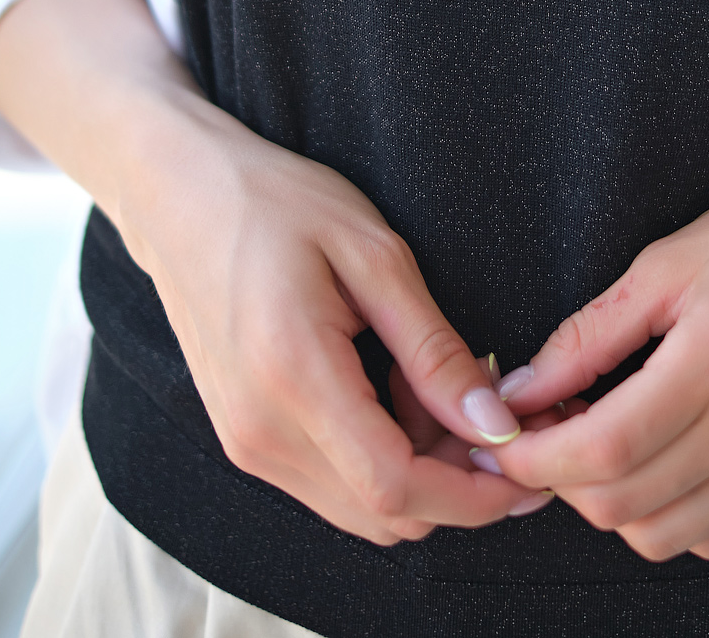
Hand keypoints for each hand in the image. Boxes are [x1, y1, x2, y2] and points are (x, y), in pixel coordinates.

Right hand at [116, 93, 547, 542]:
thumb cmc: (277, 203)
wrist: (179, 195)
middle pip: (384, 514)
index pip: (397, 487)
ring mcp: (246, 443)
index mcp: (294, 379)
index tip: (529, 462)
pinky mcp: (244, 438)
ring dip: (422, 472)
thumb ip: (433, 347)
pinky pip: (330, 483)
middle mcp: (261, 433)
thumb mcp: (373, 253)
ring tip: (443, 388)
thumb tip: (492, 422)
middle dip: (458, 482)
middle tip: (497, 411)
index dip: (475, 492)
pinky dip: (382, 459)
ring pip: (360, 508)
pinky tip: (399, 393)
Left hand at [488, 82, 708, 561]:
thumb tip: (524, 389)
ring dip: (612, 504)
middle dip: (559, 483)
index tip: (500, 438)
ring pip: (667, 536)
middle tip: (543, 432)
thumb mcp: (672, 256)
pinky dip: (670, 514)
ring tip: (599, 443)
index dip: (534, 458)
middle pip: (627, 507)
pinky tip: (660, 458)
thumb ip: (593, 332)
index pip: (604, 451)